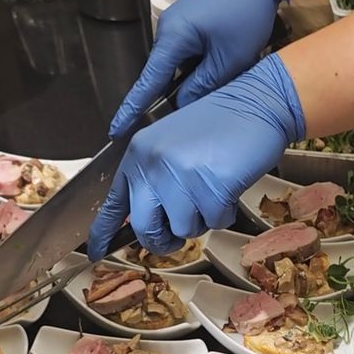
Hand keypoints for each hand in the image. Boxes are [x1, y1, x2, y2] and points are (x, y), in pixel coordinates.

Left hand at [87, 53, 303, 258]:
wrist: (257, 102)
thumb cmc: (221, 122)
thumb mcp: (173, 144)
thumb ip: (154, 177)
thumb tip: (148, 218)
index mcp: (138, 154)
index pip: (113, 203)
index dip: (103, 232)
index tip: (96, 251)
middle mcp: (152, 166)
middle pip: (144, 228)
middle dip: (162, 241)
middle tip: (175, 240)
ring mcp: (180, 178)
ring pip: (183, 230)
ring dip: (201, 220)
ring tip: (212, 191)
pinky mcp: (210, 190)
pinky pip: (214, 223)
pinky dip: (225, 213)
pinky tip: (229, 187)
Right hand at [110, 0, 287, 135]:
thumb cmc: (244, 9)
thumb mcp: (229, 58)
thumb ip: (203, 86)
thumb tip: (184, 104)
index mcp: (173, 38)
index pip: (147, 82)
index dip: (132, 108)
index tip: (117, 128)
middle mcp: (168, 31)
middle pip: (164, 76)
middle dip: (179, 93)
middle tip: (198, 109)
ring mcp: (178, 26)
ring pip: (180, 66)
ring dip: (196, 76)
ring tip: (222, 74)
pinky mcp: (190, 24)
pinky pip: (188, 54)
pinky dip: (201, 64)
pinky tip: (221, 65)